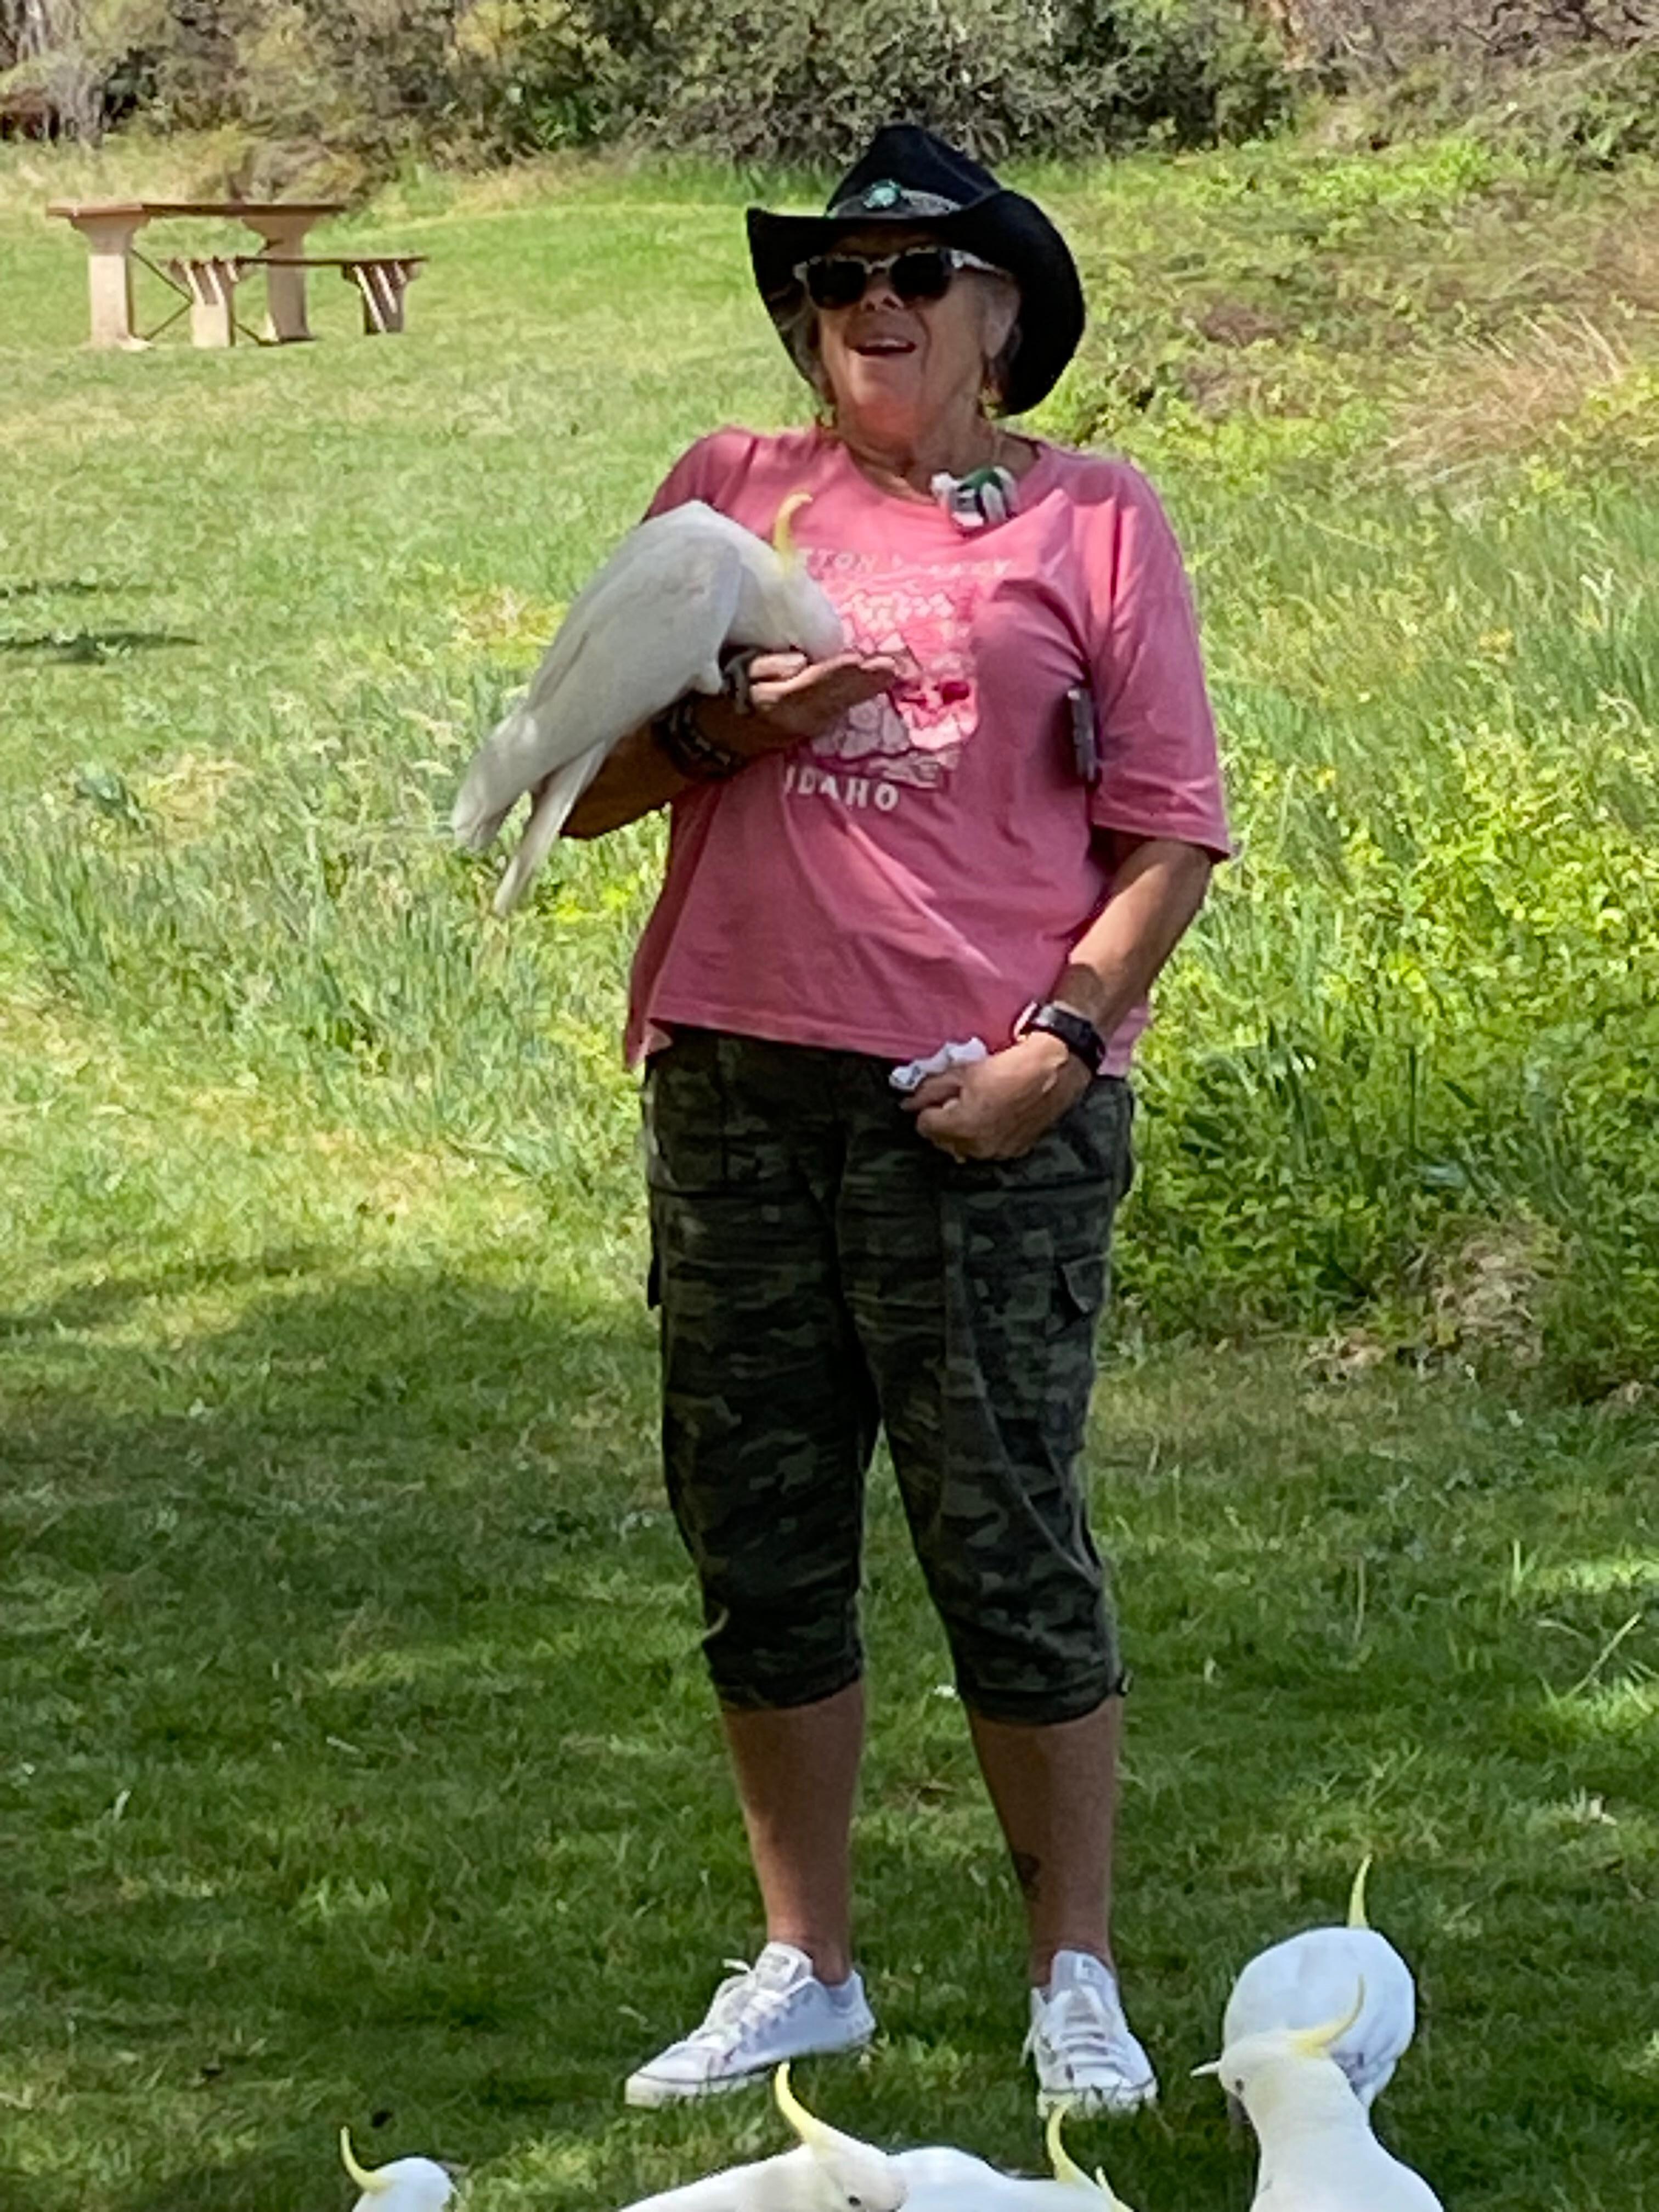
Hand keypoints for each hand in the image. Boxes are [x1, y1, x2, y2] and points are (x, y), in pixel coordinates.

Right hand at [699, 651, 899, 759]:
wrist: (712, 741)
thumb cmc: (721, 698)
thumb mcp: (736, 676)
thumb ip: (767, 668)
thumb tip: (800, 661)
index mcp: (777, 702)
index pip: (816, 683)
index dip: (843, 673)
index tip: (867, 662)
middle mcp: (797, 718)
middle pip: (837, 696)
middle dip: (865, 681)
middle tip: (894, 665)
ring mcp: (805, 728)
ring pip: (840, 705)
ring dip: (866, 689)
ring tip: (891, 671)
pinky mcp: (809, 730)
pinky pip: (836, 711)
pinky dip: (855, 697)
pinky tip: (873, 684)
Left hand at [902, 1033, 1092, 1161]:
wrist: (1054, 1069)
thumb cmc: (1008, 1066)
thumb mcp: (963, 1071)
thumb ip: (930, 1089)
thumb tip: (908, 1102)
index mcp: (961, 1127)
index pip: (925, 1126)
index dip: (928, 1108)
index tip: (938, 1096)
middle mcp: (978, 1147)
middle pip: (943, 1141)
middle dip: (943, 1122)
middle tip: (956, 1099)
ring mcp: (999, 1152)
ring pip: (965, 1149)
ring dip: (963, 1132)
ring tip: (976, 1108)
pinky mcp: (1017, 1151)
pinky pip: (988, 1149)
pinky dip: (985, 1136)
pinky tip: (995, 1117)